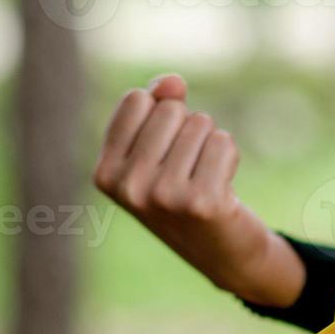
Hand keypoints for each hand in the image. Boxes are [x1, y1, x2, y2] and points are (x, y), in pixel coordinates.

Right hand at [93, 73, 303, 307]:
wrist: (220, 252)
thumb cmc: (185, 191)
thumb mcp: (158, 149)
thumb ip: (158, 103)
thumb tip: (173, 81)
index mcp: (105, 173)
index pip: (137, 99)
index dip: (161, 116)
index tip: (164, 155)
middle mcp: (128, 187)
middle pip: (170, 109)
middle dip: (188, 130)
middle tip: (189, 171)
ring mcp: (163, 197)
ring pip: (200, 123)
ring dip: (210, 144)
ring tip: (204, 179)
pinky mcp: (201, 202)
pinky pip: (222, 142)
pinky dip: (229, 157)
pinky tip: (223, 189)